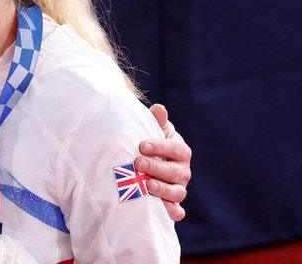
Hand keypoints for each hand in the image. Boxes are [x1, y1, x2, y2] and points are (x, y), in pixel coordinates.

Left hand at [136, 103, 191, 220]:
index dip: (160, 147)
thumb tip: (159, 108)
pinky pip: (177, 211)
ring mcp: (178, 188)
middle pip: (175, 172)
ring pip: (177, 192)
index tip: (141, 145)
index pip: (175, 148)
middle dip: (157, 167)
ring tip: (146, 185)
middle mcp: (183, 171)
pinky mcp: (173, 204)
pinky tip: (160, 209)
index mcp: (180, 151)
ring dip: (162, 189)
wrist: (147, 163)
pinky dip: (171, 211)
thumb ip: (156, 121)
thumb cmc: (149, 145)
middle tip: (138, 163)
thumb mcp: (152, 131)